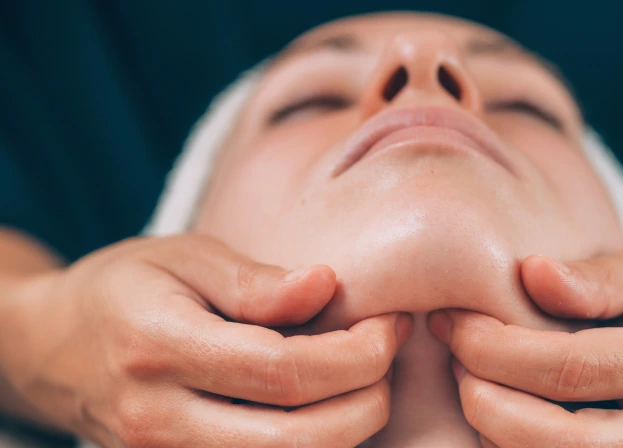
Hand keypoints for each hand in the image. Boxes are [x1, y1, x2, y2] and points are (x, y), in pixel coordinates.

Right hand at [0, 235, 410, 446]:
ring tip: (364, 374)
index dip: (355, 355)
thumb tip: (326, 286)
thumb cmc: (126, 287)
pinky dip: (312, 443)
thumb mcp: (185, 257)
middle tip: (388, 351)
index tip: (388, 324)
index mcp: (160, 348)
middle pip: (297, 441)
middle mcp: (158, 420)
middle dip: (367, 401)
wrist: (53, 346)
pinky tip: (327, 402)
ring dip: (348, 428)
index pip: (283, 373)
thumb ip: (256, 281)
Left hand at [429, 247, 622, 446]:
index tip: (454, 320)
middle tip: (454, 355)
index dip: (495, 348)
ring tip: (474, 377)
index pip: (569, 368)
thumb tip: (529, 274)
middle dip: (483, 401)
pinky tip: (503, 410)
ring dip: (493, 432)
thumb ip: (597, 277)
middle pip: (556, 442)